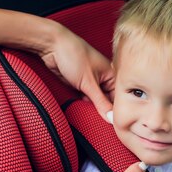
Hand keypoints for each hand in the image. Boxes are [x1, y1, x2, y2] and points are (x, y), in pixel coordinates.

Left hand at [0, 7, 114, 120]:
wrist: (52, 45)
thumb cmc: (74, 55)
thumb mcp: (88, 83)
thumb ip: (100, 102)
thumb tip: (112, 118)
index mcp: (112, 75)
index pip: (119, 99)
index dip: (117, 111)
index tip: (117, 125)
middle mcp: (104, 78)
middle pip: (108, 101)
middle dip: (105, 111)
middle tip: (105, 126)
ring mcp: (92, 81)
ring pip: (97, 101)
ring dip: (94, 108)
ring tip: (95, 119)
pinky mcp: (81, 84)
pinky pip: (86, 98)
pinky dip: (85, 103)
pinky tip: (85, 110)